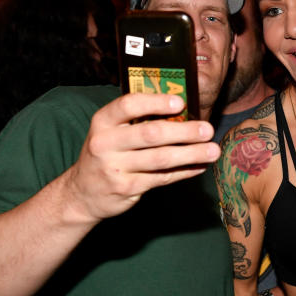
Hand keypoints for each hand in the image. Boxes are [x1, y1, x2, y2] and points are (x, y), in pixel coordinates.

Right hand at [62, 93, 219, 222]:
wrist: (82, 193)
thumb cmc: (106, 154)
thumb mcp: (111, 132)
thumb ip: (137, 121)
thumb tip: (183, 111)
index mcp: (102, 121)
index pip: (128, 105)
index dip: (156, 102)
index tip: (181, 102)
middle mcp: (105, 143)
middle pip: (151, 134)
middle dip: (184, 131)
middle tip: (207, 130)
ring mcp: (115, 167)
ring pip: (161, 159)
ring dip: (191, 154)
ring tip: (213, 151)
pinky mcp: (126, 188)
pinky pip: (162, 178)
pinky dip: (184, 172)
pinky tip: (199, 166)